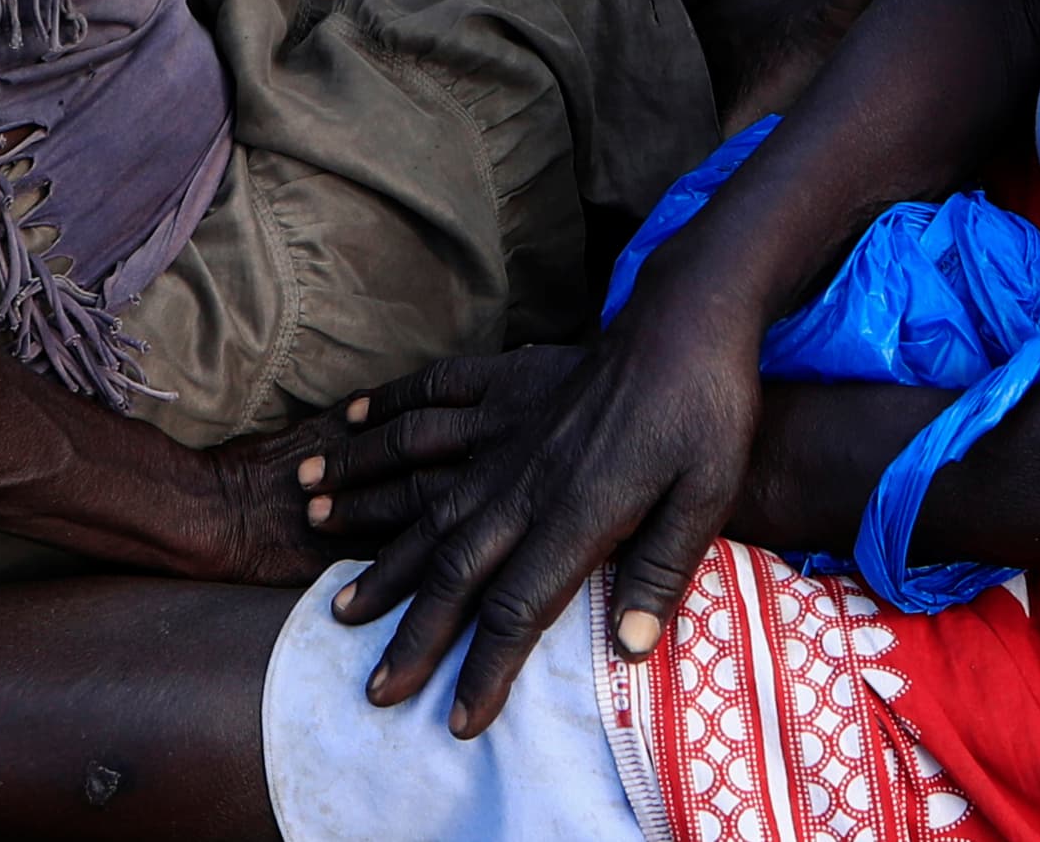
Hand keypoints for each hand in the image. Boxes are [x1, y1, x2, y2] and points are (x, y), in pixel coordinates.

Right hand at [332, 296, 764, 734]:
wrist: (693, 320)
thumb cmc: (709, 414)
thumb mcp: (706, 499)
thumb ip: (662, 573)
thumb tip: (631, 653)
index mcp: (577, 515)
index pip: (517, 610)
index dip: (485, 669)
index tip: (459, 720)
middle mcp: (526, 480)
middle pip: (453, 569)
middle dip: (412, 633)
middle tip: (374, 687)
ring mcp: (509, 429)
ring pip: (423, 492)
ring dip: (373, 534)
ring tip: (330, 584)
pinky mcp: (508, 386)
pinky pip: (436, 399)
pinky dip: (387, 412)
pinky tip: (348, 423)